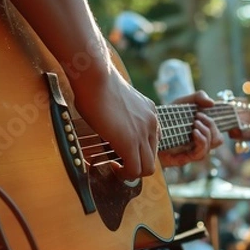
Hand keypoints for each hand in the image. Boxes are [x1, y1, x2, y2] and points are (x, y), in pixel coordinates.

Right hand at [74, 64, 158, 179]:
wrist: (96, 75)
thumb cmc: (97, 82)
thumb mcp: (118, 100)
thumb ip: (122, 113)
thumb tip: (109, 121)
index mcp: (150, 112)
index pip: (154, 141)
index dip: (140, 151)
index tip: (124, 152)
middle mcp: (152, 123)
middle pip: (153, 157)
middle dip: (138, 164)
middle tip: (121, 164)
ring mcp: (143, 133)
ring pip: (148, 167)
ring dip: (132, 173)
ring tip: (118, 169)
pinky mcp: (130, 142)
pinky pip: (135, 169)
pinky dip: (126, 174)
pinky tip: (114, 168)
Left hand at [158, 91, 223, 167]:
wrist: (147, 127)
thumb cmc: (166, 117)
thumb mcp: (182, 102)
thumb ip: (198, 97)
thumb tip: (212, 103)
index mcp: (200, 133)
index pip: (217, 134)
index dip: (214, 124)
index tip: (201, 112)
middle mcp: (197, 144)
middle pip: (217, 140)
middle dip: (211, 127)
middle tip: (198, 117)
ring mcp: (190, 152)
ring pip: (209, 148)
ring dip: (206, 134)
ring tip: (195, 124)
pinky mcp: (182, 159)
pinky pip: (199, 155)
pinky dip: (201, 142)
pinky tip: (194, 132)